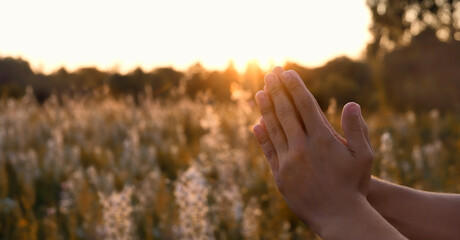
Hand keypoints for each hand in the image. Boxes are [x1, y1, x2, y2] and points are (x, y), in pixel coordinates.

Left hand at [253, 67, 375, 235]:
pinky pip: (269, 151)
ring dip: (266, 109)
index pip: (304, 104)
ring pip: (274, 128)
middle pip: (286, 112)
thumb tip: (352, 103)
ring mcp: (289, 161)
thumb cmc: (355, 185)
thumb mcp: (364, 155)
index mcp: (322, 138)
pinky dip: (262, 136)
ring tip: (260, 92)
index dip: (294, 87)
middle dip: (277, 91)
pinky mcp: (280, 175)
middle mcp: (302, 146)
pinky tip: (256, 124)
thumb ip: (358, 129)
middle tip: (270, 74)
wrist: (339, 216)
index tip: (287, 73)